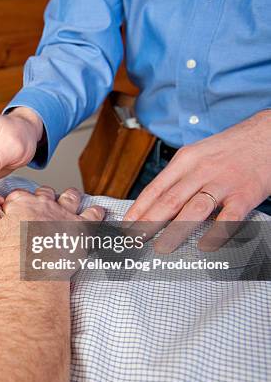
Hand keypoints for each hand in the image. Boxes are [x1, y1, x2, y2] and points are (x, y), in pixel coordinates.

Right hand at [0, 186, 104, 264]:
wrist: (25, 268)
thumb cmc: (0, 252)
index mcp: (18, 203)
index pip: (17, 195)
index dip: (16, 199)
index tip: (14, 203)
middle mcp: (42, 204)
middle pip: (45, 193)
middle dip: (45, 195)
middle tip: (45, 198)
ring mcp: (64, 214)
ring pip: (70, 199)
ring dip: (72, 197)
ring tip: (73, 196)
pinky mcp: (82, 228)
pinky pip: (94, 216)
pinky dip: (98, 213)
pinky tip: (101, 212)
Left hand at [124, 110, 270, 252]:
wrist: (269, 134)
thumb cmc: (230, 148)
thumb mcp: (198, 155)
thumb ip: (179, 177)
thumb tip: (155, 203)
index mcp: (185, 161)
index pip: (155, 188)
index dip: (138, 210)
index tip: (125, 226)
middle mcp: (201, 171)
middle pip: (169, 200)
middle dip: (148, 223)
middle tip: (133, 240)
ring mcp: (223, 183)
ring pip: (193, 210)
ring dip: (175, 231)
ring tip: (160, 247)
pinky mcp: (245, 194)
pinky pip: (228, 217)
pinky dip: (216, 233)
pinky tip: (204, 246)